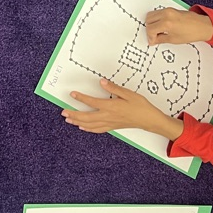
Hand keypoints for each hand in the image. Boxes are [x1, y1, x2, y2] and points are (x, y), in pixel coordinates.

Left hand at [61, 78, 182, 137]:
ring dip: (77, 122)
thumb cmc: (141, 106)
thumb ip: (114, 88)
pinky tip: (83, 127)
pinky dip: (88, 129)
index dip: (81, 98)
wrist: (149, 120)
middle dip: (74, 114)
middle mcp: (108, 116)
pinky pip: (97, 129)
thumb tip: (102, 82)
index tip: (72, 94)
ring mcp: (109, 123)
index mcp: (111, 106)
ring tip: (68, 119)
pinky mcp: (112, 127)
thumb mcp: (128, 94)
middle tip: (63, 112)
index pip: (92, 102)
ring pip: (90, 125)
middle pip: (86, 117)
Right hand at [145, 8, 212, 45]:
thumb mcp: (173, 39)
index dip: (150, 37)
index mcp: (166, 23)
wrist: (203, 26)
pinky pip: (158, 12)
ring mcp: (168, 10)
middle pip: (148, 20)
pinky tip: (161, 26)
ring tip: (158, 32)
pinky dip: (156, 19)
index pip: (150, 29)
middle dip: (149, 29)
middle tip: (154, 37)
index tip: (152, 41)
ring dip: (152, 23)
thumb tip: (153, 40)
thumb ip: (160, 39)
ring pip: (151, 15)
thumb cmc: (192, 33)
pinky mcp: (170, 9)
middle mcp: (166, 14)